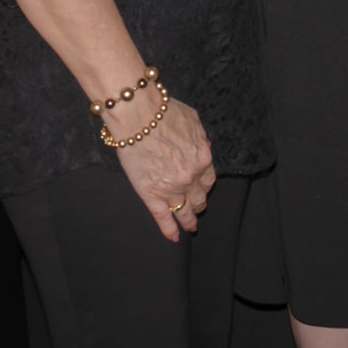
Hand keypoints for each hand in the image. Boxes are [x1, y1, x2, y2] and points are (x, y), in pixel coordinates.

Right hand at [107, 96, 215, 240]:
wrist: (138, 115)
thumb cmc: (163, 111)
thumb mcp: (192, 119)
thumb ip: (200, 136)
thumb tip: (203, 145)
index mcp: (203, 158)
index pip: (209, 179)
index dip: (205, 185)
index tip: (202, 189)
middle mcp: (191, 177)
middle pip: (199, 197)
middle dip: (199, 203)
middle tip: (197, 207)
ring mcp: (171, 188)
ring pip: (184, 210)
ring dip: (189, 219)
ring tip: (190, 227)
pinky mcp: (151, 195)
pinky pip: (163, 217)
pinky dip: (169, 229)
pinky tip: (173, 237)